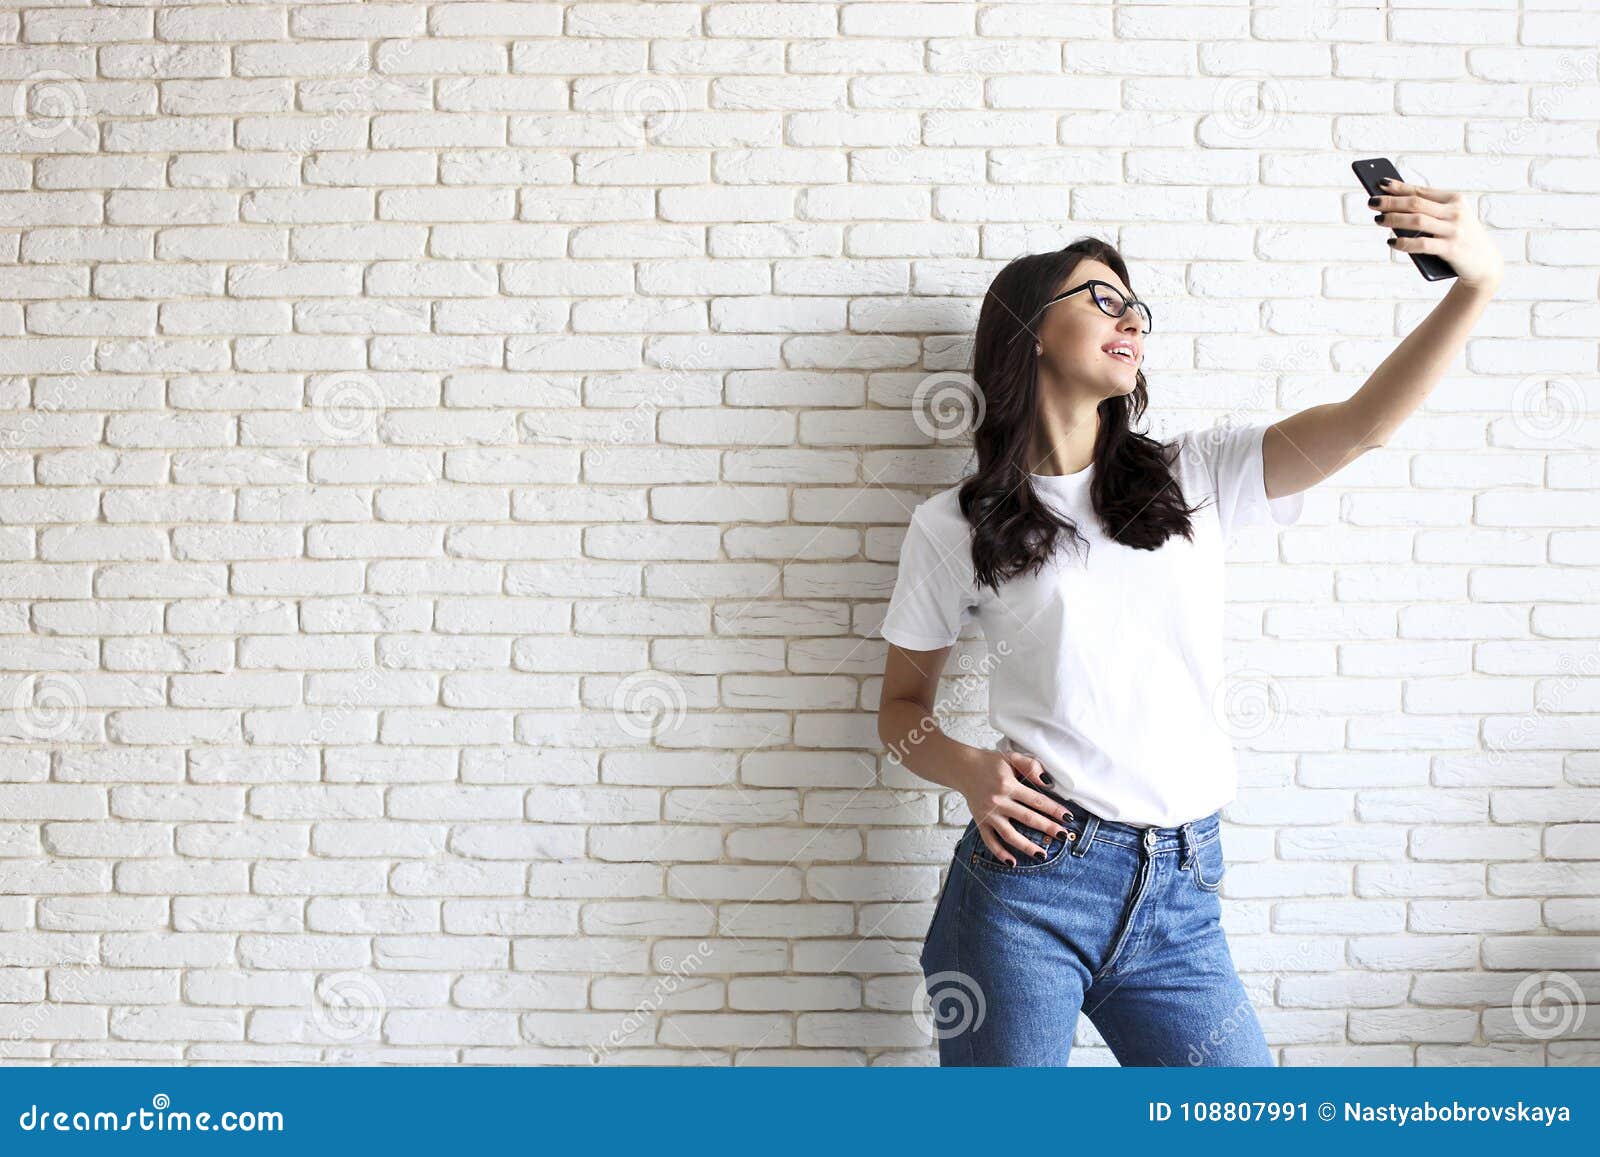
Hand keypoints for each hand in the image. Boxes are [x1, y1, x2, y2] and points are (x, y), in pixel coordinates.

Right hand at [959, 750, 1073, 865]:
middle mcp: (998, 801)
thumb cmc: (990, 762)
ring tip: (1043, 854)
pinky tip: (1013, 862)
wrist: (963, 767)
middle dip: (1047, 828)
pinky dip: (1000, 853)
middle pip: (1027, 818)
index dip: (1054, 809)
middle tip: (1062, 836)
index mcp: (1008, 784)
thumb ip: (1030, 766)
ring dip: (1027, 846)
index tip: (1068, 818)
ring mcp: (988, 814)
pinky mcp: (980, 821)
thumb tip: (1047, 783)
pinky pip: (990, 841)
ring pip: (1010, 834)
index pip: (1037, 800)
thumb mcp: (1011, 757)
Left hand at [1372, 178, 1502, 290]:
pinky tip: (1391, 242)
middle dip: (1391, 201)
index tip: (1381, 183)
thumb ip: (1427, 213)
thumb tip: (1393, 209)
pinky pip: (1421, 244)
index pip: (1421, 191)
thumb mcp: (1448, 220)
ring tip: (1378, 219)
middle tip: (1372, 202)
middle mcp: (1455, 212)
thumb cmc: (1459, 238)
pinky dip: (1403, 243)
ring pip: (1417, 220)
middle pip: (1416, 203)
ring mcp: (1454, 230)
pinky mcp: (1451, 248)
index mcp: (1455, 199)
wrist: (1484, 263)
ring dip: (1394, 219)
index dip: (1400, 187)